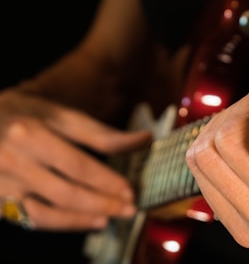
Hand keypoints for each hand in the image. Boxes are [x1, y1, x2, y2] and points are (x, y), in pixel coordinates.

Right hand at [0, 90, 150, 229]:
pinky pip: (36, 219)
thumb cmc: (24, 115)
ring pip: (51, 209)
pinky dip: (66, 224)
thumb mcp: (60, 115)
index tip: (131, 189)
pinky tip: (90, 221)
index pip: (78, 164)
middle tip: (130, 208)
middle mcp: (16, 159)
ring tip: (113, 217)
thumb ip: (100, 132)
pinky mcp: (1, 199)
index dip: (108, 180)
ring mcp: (5, 182)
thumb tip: (144, 139)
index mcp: (32, 133)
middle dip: (103, 202)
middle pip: (67, 190)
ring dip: (86, 217)